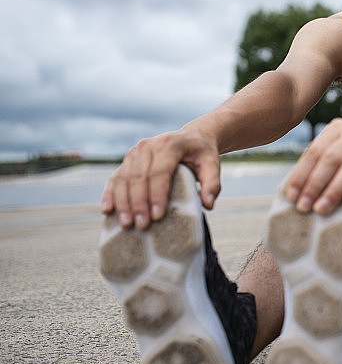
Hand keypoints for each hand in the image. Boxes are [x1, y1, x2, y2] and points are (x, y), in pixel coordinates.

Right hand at [100, 128, 220, 229]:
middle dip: (138, 203)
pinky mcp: (128, 160)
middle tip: (142, 225)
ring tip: (127, 224)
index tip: (158, 216)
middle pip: (139, 177)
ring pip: (124, 178)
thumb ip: (212, 184)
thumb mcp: (213, 164)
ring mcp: (136, 152)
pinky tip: (107, 210)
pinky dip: (110, 194)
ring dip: (123, 202)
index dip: (157, 194)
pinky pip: (115, 177)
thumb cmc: (202, 154)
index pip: (160, 171)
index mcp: (171, 144)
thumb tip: (208, 205)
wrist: (192, 137)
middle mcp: (149, 146)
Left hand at [284, 119, 341, 214]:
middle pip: (331, 158)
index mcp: (337, 129)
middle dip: (315, 184)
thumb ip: (324, 162)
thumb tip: (297, 190)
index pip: (315, 151)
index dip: (302, 174)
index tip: (292, 197)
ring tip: (323, 208)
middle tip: (305, 207)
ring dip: (335, 188)